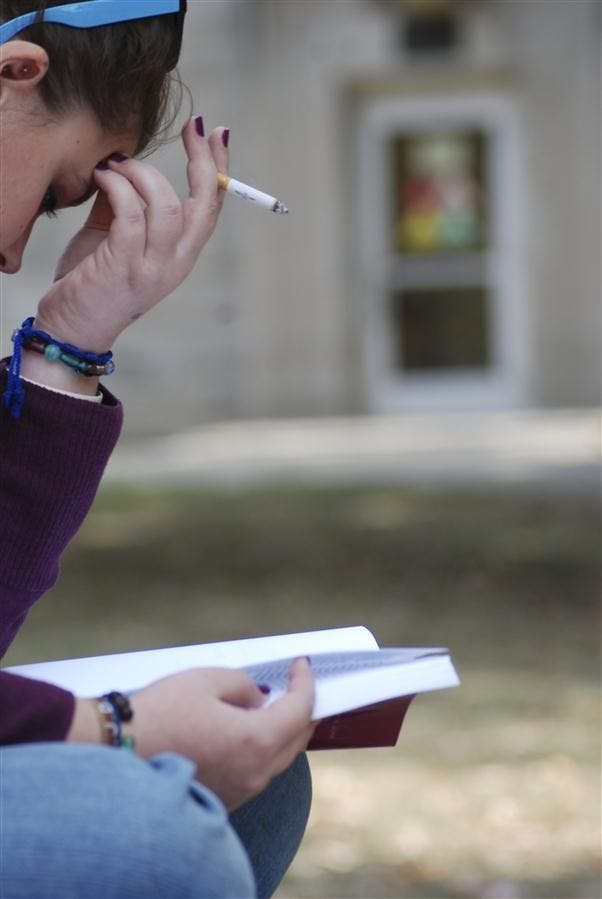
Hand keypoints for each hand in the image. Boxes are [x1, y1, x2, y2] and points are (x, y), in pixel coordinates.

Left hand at [33, 118, 228, 351]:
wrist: (72, 329)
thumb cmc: (91, 283)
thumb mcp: (113, 237)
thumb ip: (125, 204)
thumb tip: (124, 163)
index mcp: (180, 256)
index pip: (211, 208)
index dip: (219, 169)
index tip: (216, 133)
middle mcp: (175, 264)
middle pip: (203, 206)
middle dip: (204, 161)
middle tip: (192, 127)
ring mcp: (151, 268)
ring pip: (167, 206)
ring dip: (142, 174)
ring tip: (115, 164)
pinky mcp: (123, 267)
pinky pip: (131, 214)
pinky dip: (118, 186)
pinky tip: (102, 176)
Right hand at [130, 658, 314, 810]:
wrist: (116, 754)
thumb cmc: (160, 713)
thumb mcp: (205, 680)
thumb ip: (243, 685)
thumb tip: (260, 699)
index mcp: (256, 740)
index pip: (299, 710)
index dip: (305, 682)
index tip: (302, 665)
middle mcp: (255, 772)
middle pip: (296, 740)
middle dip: (302, 710)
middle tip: (299, 685)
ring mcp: (241, 791)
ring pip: (278, 760)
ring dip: (284, 732)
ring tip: (277, 706)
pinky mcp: (224, 800)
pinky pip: (257, 772)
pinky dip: (263, 750)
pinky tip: (250, 733)